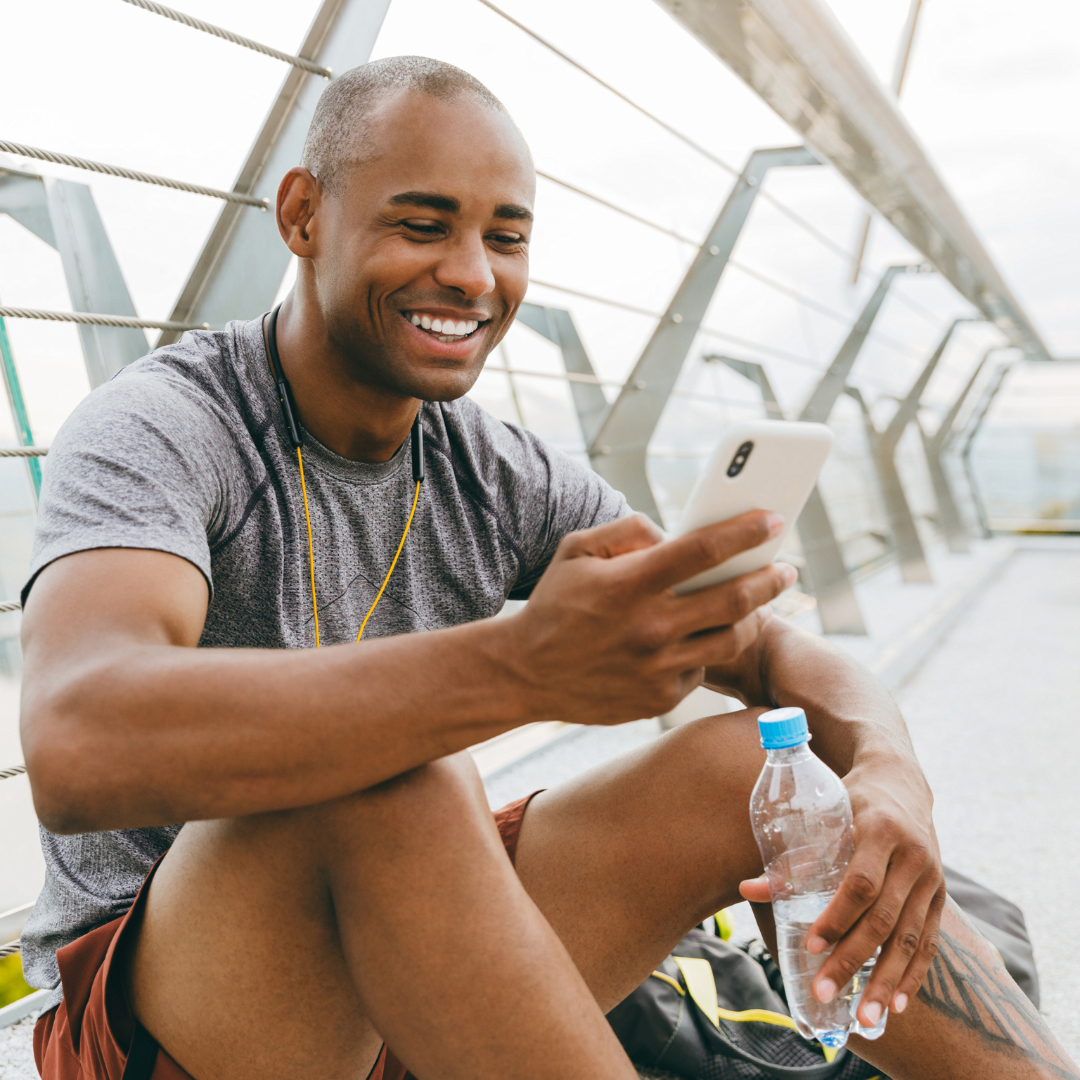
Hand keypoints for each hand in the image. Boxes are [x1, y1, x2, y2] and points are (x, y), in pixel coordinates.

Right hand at [504, 510, 796, 726]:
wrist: (524, 673)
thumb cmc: (554, 605)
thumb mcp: (576, 551)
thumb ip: (628, 530)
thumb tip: (674, 533)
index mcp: (629, 584)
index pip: (703, 550)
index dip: (745, 531)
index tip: (773, 518)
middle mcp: (649, 627)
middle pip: (736, 598)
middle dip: (772, 577)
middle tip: (786, 568)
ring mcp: (657, 668)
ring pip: (731, 638)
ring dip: (755, 616)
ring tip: (760, 602)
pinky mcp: (659, 698)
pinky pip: (702, 667)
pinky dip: (708, 647)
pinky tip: (704, 635)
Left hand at [740, 752, 945, 1025]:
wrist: (900, 780)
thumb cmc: (849, 797)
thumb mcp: (824, 814)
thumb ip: (793, 856)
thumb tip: (747, 890)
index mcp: (881, 830)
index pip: (860, 883)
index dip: (836, 916)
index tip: (809, 943)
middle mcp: (913, 856)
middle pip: (884, 918)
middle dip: (853, 959)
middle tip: (824, 992)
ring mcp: (932, 879)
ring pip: (910, 938)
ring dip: (886, 980)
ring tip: (865, 1017)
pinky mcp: (940, 896)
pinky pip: (929, 941)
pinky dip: (913, 974)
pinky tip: (896, 1003)